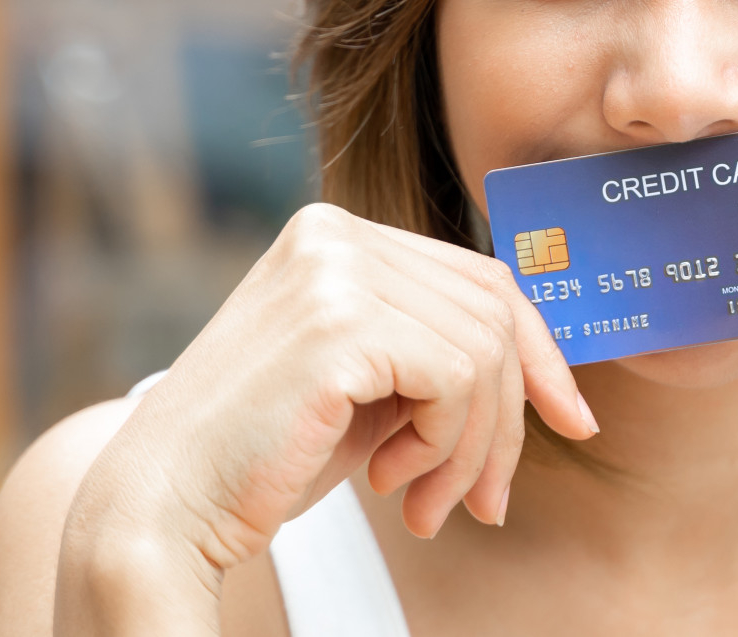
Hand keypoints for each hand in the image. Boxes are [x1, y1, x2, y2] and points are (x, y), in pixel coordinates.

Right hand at [55, 202, 595, 631]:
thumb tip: (551, 374)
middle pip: (493, 312)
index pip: (481, 276)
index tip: (573, 418)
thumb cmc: (264, 455)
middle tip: (482, 501)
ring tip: (423, 502)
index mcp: (337, 234)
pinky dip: (446, 445)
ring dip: (471, 448)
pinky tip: (390, 482)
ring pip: (484, 351)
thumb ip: (437, 353)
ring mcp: (334, 269)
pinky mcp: (339, 322)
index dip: (539, 351)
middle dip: (506, 420)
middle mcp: (335, 233)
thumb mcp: (369, 386)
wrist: (164, 505)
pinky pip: (456, 379)